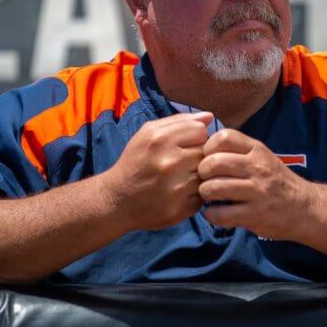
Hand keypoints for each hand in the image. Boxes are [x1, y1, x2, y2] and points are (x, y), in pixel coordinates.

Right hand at [104, 112, 212, 230]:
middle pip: (206, 152)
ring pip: (207, 173)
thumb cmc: (135, 162)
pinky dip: (195, 193)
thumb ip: (179, 121)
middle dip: (197, 155)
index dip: (195, 137)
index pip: (201, 131)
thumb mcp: (148, 133)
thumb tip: (210, 117)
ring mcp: (176, 188)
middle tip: (182, 163)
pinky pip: (203, 194)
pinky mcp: (181, 209)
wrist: (117, 200)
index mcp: (160, 140)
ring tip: (181, 177)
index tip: (184, 145)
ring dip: (198, 175)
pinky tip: (180, 192)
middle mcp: (169, 163)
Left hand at [197, 129, 315, 239]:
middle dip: (202, 172)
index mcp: (257, 150)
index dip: (208, 146)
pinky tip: (216, 213)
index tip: (208, 157)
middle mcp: (257, 168)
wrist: (306, 208)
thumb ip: (238, 151)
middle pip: (214, 162)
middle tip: (205, 179)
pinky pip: (220, 213)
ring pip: (214, 187)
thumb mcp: (262, 157)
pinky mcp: (255, 215)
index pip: (224, 136)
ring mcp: (257, 192)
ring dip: (205, 193)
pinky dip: (211, 214)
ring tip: (210, 196)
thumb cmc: (277, 182)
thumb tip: (203, 147)